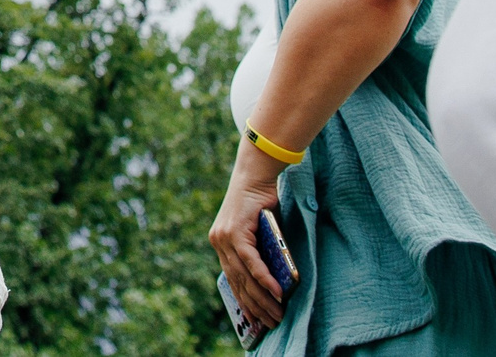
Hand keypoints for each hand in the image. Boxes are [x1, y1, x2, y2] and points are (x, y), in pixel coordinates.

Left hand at [208, 145, 289, 330]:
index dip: (245, 301)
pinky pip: (250, 263)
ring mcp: (224, 238)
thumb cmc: (260, 200)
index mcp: (220, 242)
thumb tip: (272, 281)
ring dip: (263, 298)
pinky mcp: (235, 233)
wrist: (255, 174)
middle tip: (272, 323)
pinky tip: (275, 293)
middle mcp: (218, 241)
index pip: (232, 279)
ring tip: (277, 313)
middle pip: (238, 282)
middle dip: (256, 306)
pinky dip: (264, 279)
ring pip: (244, 276)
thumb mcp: (259, 231)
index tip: (256, 320)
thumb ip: (259, 252)